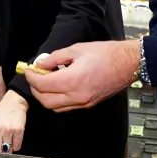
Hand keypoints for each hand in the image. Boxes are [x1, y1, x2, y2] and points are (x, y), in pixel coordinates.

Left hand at [0, 90, 28, 157]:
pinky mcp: (18, 130)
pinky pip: (17, 146)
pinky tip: (14, 138)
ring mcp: (8, 130)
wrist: (14, 102)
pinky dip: (16, 146)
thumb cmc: (1, 114)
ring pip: (8, 150)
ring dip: (8, 150)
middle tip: (0, 149)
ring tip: (8, 140)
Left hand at [24, 40, 138, 111]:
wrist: (128, 63)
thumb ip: (55, 58)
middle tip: (34, 76)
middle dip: (35, 89)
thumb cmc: (106, 53)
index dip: (31, 77)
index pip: (42, 85)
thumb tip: (41, 64)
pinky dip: (56, 100)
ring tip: (45, 81)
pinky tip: (58, 87)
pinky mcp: (88, 104)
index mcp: (72, 80)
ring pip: (54, 107)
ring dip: (45, 97)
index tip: (28, 69)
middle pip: (45, 100)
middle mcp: (76, 96)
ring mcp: (83, 103)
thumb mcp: (77, 49)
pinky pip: (66, 107)